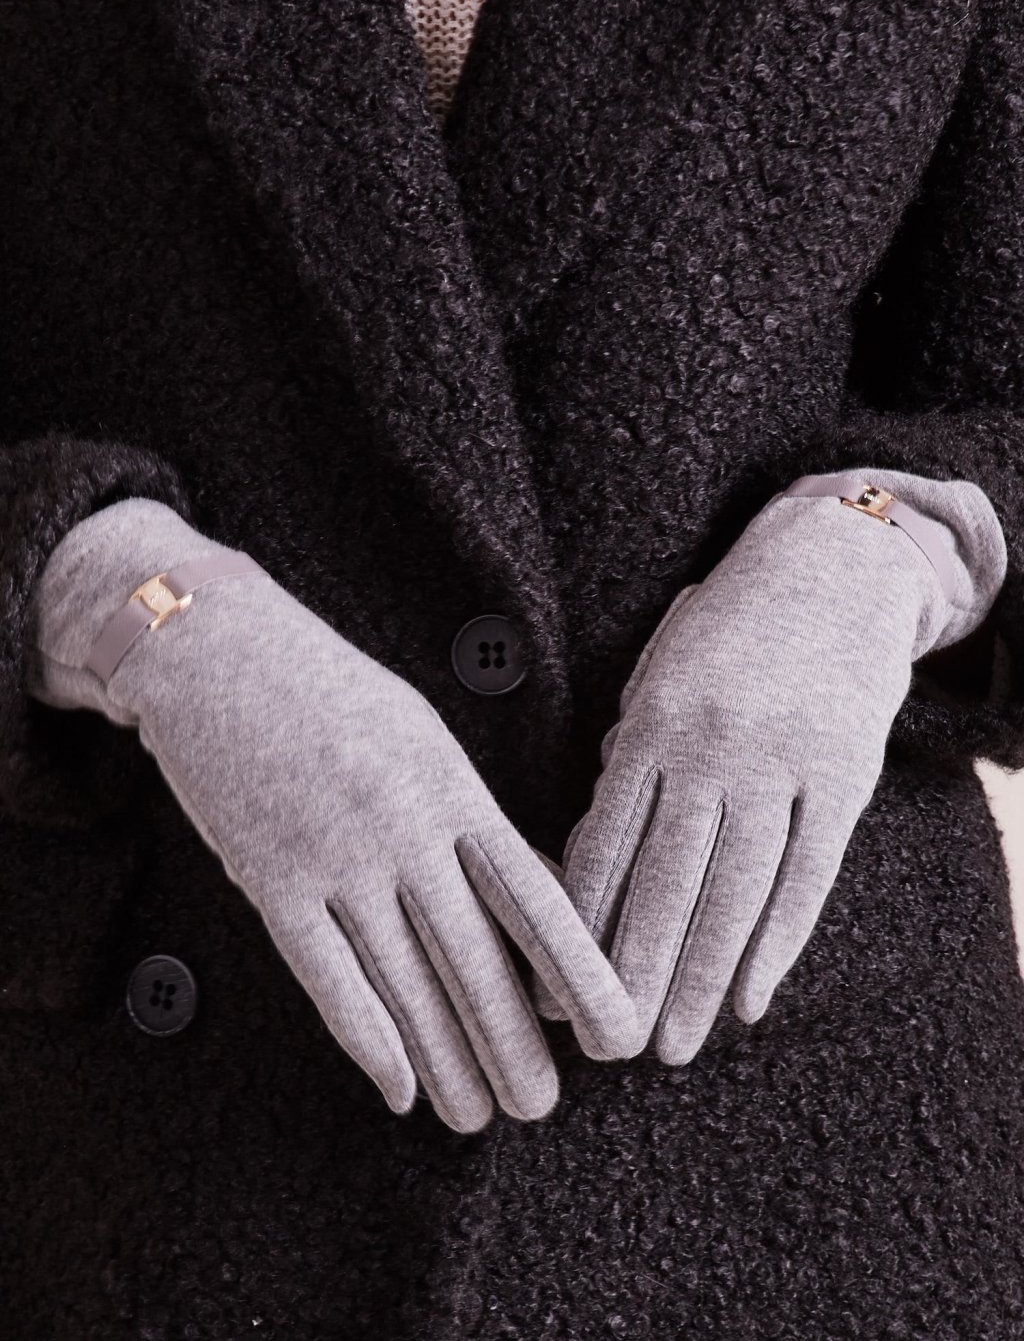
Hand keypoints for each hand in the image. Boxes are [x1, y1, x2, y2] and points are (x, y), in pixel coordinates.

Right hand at [30, 500, 637, 1130]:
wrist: (217, 654)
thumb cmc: (335, 695)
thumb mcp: (425, 739)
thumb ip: (475, 817)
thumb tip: (534, 891)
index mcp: (454, 789)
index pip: (535, 896)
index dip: (579, 970)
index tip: (614, 1031)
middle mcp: (404, 830)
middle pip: (473, 958)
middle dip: (513, 1043)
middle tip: (540, 1106)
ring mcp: (335, 858)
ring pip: (405, 983)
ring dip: (446, 1060)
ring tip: (477, 1115)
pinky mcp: (271, 880)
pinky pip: (326, 977)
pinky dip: (366, 1040)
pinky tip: (396, 1090)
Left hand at [537, 478, 995, 1061]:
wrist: (831, 566)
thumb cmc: (726, 630)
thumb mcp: (657, 675)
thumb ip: (629, 757)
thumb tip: (598, 849)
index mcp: (652, 724)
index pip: (603, 842)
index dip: (575, 923)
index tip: (551, 987)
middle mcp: (712, 747)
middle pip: (665, 880)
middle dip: (632, 972)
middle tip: (605, 1049)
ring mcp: (783, 763)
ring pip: (735, 891)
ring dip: (702, 977)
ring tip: (675, 1044)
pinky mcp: (845, 775)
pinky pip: (810, 875)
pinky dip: (779, 943)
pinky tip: (753, 997)